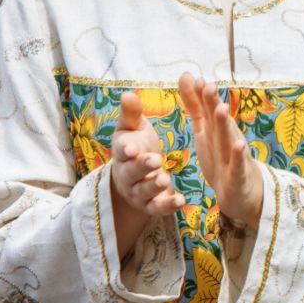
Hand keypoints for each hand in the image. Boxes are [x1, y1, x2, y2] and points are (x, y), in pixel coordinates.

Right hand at [109, 93, 183, 255]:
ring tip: (164, 179)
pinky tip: (181, 201)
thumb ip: (132, 114)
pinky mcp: (151, 206)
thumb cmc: (135, 146)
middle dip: (142, 166)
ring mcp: (139, 192)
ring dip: (154, 186)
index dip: (126, 149)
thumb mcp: (133, 129)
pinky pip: (158, 208)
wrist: (134, 177)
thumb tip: (127, 93)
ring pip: (144, 192)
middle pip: (131, 172)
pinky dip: (168, 206)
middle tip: (154, 159)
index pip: (122, 151)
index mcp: (123, 153)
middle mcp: (128, 175)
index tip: (132, 146)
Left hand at [178, 74, 263, 231]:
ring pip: (228, 139)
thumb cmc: (222, 157)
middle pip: (219, 120)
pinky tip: (240, 145)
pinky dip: (238, 156)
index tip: (196, 79)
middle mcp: (227, 139)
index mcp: (216, 129)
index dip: (202, 96)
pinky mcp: (238, 176)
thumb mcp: (205, 130)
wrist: (243, 192)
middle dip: (213, 104)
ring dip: (225, 125)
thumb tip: (188, 75)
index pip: (208, 110)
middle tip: (209, 86)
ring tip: (221, 109)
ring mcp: (234, 157)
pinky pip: (237, 166)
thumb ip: (196, 104)